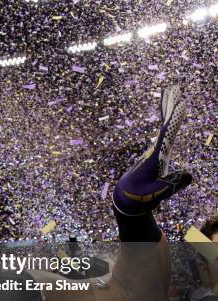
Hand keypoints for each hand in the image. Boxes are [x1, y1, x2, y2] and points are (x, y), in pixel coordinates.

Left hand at [113, 85, 190, 215]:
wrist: (125, 198)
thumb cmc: (140, 197)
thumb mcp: (157, 193)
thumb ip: (173, 184)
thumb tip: (189, 173)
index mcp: (153, 158)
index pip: (166, 135)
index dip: (173, 120)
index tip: (179, 105)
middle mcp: (152, 151)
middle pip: (163, 126)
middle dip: (169, 107)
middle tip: (174, 88)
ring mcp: (152, 152)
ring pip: (162, 128)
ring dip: (167, 111)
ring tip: (172, 94)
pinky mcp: (153, 155)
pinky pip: (162, 135)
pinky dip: (167, 122)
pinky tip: (169, 117)